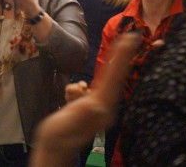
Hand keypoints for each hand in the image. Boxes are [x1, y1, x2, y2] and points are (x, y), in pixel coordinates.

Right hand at [31, 33, 141, 166]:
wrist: (53, 149)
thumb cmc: (56, 139)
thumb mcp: (64, 126)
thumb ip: (80, 115)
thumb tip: (97, 103)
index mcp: (99, 110)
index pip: (112, 79)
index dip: (120, 59)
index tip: (127, 42)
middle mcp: (104, 107)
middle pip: (115, 77)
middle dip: (122, 56)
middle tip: (131, 37)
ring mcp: (99, 106)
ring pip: (106, 80)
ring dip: (111, 64)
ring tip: (120, 45)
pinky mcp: (92, 105)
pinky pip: (95, 87)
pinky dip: (89, 82)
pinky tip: (72, 95)